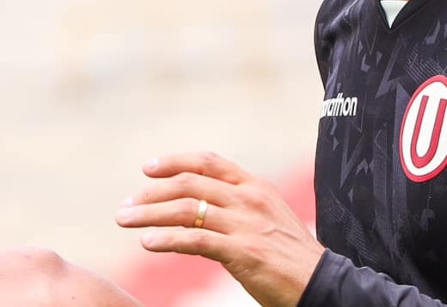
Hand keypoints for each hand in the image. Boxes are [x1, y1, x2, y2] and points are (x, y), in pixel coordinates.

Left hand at [115, 152, 325, 306]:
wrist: (321, 284)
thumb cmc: (292, 257)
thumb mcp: (266, 220)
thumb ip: (236, 209)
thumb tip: (198, 211)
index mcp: (254, 185)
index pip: (208, 162)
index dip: (175, 161)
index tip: (148, 168)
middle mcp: (248, 198)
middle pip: (189, 183)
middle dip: (152, 192)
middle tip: (126, 204)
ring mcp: (245, 223)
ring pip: (185, 209)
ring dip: (149, 214)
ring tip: (125, 220)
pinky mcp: (242, 251)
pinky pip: (194, 240)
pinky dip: (166, 239)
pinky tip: (147, 243)